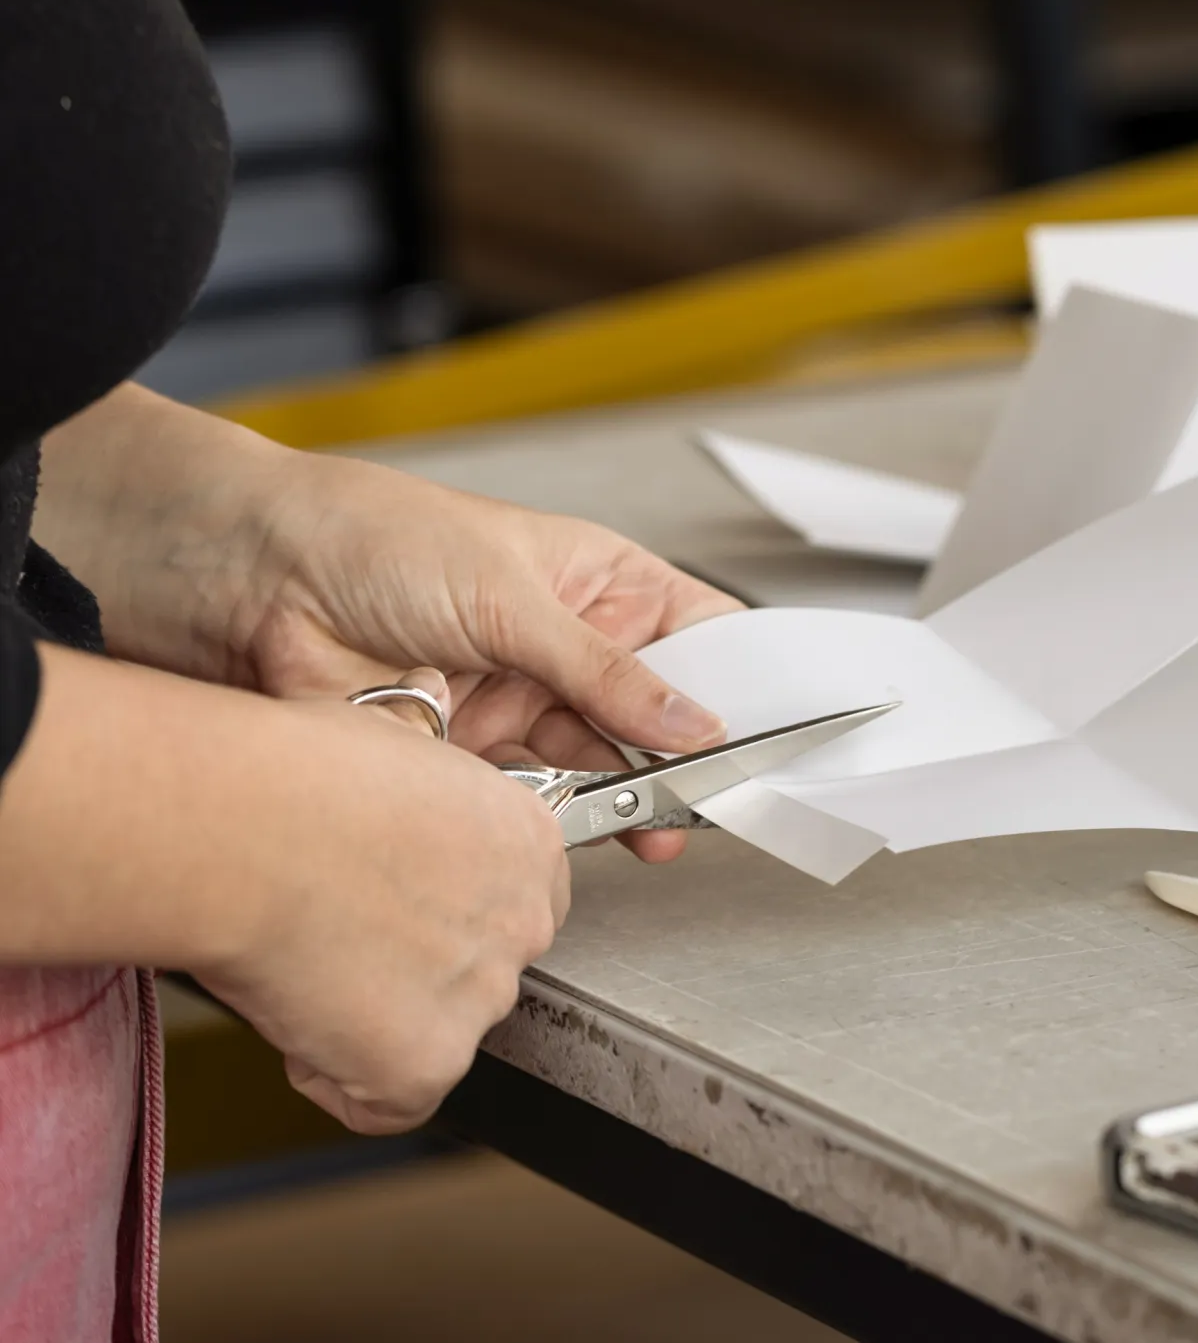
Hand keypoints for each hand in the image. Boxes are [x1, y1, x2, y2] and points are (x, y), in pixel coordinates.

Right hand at [1, 652, 571, 1135]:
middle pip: (483, 968)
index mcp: (529, 841)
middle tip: (340, 933)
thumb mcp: (390, 730)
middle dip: (418, 965)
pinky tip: (297, 1016)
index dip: (451, 906)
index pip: (518, 898)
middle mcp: (524, 923)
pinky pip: (386, 1100)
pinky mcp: (425, 1065)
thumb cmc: (295, 776)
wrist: (240, 831)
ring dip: (376, 1018)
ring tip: (306, 962)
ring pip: (438, 1033)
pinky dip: (335, 1077)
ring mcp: (481, 999)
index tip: (400, 902)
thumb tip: (422, 705)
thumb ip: (423, 748)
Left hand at [39, 388, 742, 860]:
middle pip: (661, 713)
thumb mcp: (514, 597)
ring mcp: (521, 702)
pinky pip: (538, 801)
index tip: (787, 729)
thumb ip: (607, 675)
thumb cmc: (374, 537)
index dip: (749, 681)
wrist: (248, 582)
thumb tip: (695, 722)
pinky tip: (592, 823)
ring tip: (666, 819)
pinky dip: (566, 819)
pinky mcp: (472, 759)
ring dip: (635, 794)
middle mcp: (568, 645)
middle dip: (695, 757)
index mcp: (599, 581)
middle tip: (728, 796)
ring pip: (605, 764)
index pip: (703, 632)